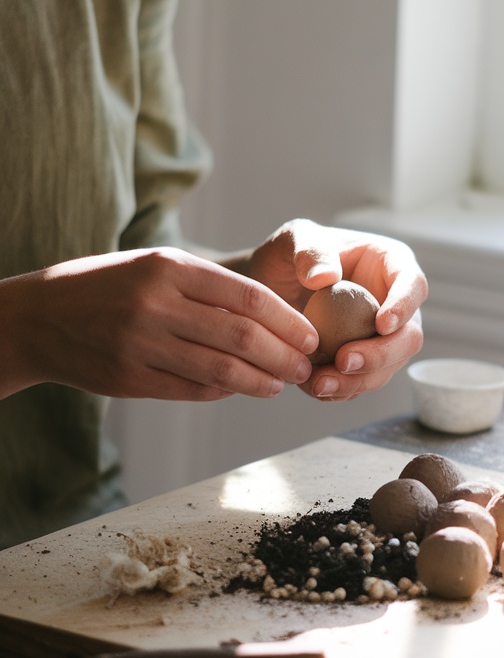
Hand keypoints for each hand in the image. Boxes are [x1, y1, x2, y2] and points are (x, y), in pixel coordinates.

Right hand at [1, 248, 318, 402]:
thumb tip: (269, 321)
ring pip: (221, 371)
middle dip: (283, 355)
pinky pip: (192, 390)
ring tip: (280, 383)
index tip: (310, 335)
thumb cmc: (109, 286)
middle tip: (304, 365)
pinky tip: (240, 388)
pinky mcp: (131, 379)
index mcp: (169, 267)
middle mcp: (156, 304)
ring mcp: (142, 344)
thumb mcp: (155, 265)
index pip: (247, 296)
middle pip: (241, 337)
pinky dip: (224, 391)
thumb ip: (207, 288)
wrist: (40, 317)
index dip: (287, 320)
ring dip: (261, 381)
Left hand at [243, 219, 427, 400]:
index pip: (413, 286)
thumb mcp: (294, 239)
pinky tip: (314, 388)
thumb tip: (326, 278)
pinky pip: (361, 382)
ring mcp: (381, 338)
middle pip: (408, 337)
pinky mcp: (362, 362)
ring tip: (320, 384)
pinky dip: (341, 389)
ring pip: (387, 368)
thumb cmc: (289, 255)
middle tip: (345, 361)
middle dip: (381, 356)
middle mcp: (394, 305)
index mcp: (392, 266)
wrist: (270, 288)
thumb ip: (310, 252)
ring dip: (358, 381)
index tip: (382, 325)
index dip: (404, 307)